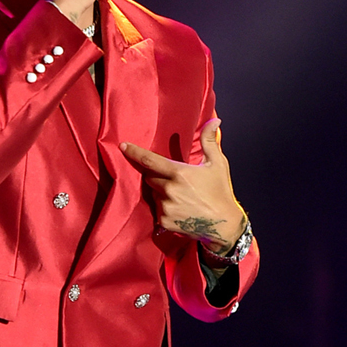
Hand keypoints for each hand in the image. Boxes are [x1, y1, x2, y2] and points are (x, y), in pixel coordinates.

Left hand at [120, 118, 246, 252]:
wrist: (224, 225)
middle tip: (177, 181)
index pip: (150, 160)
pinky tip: (179, 209)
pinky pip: (156, 210)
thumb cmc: (221, 192)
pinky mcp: (164, 221)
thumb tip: (214, 121)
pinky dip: (164, 208)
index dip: (134, 152)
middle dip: (159, 176)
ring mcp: (165, 206)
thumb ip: (209, 141)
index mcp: (179, 173)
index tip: (123, 146)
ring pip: (154, 194)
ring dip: (161, 192)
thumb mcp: (217, 164)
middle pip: (150, 177)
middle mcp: (169, 189)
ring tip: (181, 197)